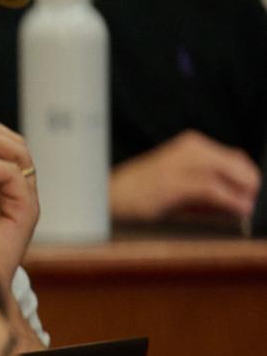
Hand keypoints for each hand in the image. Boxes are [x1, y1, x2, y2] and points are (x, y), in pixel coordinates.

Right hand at [109, 130, 259, 230]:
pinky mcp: (175, 182)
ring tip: (246, 209)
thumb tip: (238, 199)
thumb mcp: (177, 183)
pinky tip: (238, 210)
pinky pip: (213, 189)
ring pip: (230, 174)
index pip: (235, 156)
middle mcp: (190, 149)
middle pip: (237, 163)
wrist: (105, 197)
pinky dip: (230, 201)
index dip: (248, 176)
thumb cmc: (138, 193)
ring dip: (243, 194)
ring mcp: (182, 164)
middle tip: (250, 204)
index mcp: (190, 145)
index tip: (251, 194)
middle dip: (249, 184)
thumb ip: (206, 188)